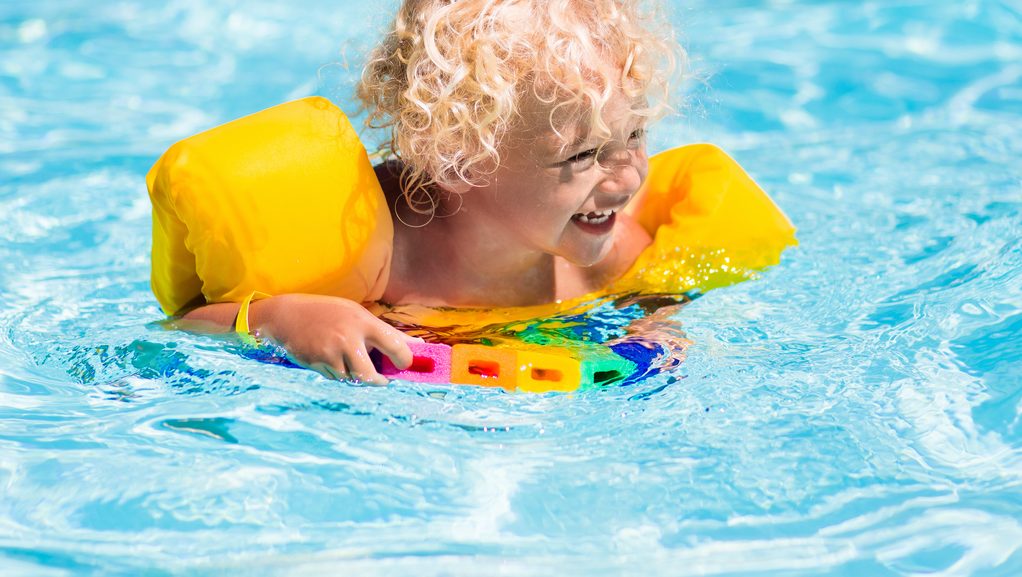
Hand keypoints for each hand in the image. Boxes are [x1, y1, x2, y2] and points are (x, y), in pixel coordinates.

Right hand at [250, 294, 420, 383]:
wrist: (287, 316)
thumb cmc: (329, 313)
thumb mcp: (358, 314)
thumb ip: (386, 332)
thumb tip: (417, 347)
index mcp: (363, 322)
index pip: (395, 345)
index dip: (405, 360)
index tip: (404, 364)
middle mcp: (348, 339)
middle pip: (371, 377)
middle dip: (379, 382)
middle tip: (382, 380)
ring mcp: (331, 354)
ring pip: (352, 379)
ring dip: (354, 375)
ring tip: (346, 359)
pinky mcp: (317, 364)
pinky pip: (336, 378)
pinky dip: (338, 374)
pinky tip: (329, 358)